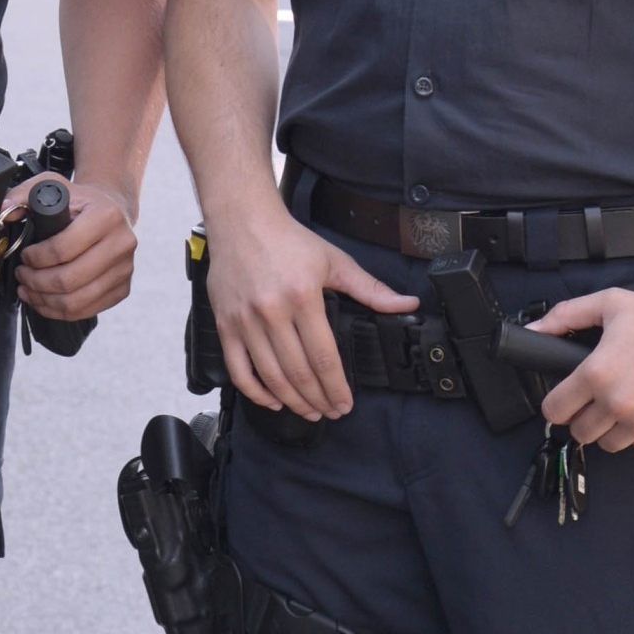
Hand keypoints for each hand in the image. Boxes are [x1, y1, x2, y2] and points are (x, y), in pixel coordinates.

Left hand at [6, 176, 138, 322]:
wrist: (113, 210)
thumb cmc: (80, 201)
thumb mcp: (52, 186)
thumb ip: (23, 195)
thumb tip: (3, 211)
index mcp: (106, 216)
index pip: (63, 249)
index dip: (35, 258)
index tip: (24, 256)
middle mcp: (122, 243)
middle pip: (69, 279)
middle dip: (36, 282)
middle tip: (22, 275)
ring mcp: (125, 269)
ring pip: (76, 301)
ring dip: (44, 300)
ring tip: (28, 290)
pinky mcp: (123, 288)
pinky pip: (86, 310)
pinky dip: (59, 311)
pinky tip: (44, 300)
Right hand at [207, 208, 419, 421]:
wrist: (241, 220)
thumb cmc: (288, 240)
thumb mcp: (335, 261)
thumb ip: (371, 289)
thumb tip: (407, 305)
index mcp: (303, 297)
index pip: (324, 357)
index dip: (336, 388)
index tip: (345, 404)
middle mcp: (272, 312)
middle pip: (298, 372)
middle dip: (318, 400)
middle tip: (330, 412)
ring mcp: (245, 321)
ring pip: (270, 376)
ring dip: (292, 402)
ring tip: (308, 412)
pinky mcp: (225, 325)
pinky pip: (238, 370)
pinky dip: (256, 392)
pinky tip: (273, 401)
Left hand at [529, 288, 633, 450]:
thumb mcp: (611, 304)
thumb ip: (567, 316)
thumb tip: (532, 330)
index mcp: (597, 374)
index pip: (555, 411)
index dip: (556, 404)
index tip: (565, 398)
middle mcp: (617, 404)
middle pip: (579, 432)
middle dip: (583, 417)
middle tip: (596, 400)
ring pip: (608, 444)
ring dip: (610, 428)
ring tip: (623, 405)